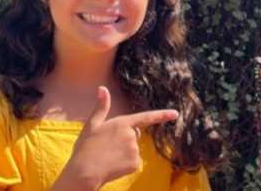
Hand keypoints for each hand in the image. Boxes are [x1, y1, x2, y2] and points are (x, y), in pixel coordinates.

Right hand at [51, 86, 178, 190]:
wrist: (84, 172)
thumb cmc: (85, 148)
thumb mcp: (92, 125)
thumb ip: (101, 107)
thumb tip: (102, 88)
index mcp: (122, 123)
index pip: (147, 117)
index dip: (162, 115)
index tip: (176, 114)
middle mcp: (131, 135)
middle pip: (135, 134)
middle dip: (125, 138)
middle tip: (108, 145)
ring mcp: (134, 149)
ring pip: (133, 149)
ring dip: (124, 152)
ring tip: (108, 155)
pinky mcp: (135, 163)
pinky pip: (133, 162)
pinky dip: (125, 164)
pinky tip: (113, 165)